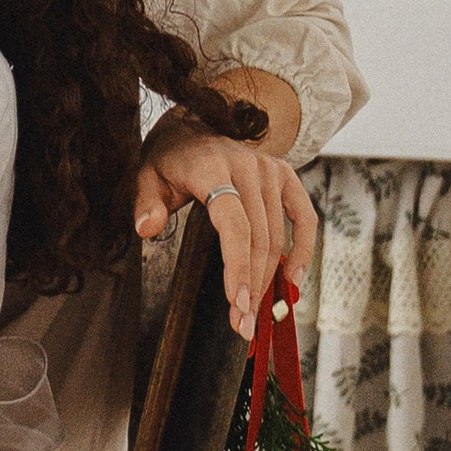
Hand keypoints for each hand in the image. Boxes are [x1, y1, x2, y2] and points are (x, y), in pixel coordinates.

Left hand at [135, 115, 317, 338]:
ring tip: (255, 314)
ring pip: (278, 235)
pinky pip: (305, 217)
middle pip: (258, 237)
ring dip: (269, 279)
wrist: (193, 126)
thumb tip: (147, 229)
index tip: (237, 303)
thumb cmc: (168, 161)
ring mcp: (270, 170)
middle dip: (252, 285)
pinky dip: (303, 250)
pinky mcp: (286, 175)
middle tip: (242, 324)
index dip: (237, 265)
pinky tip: (292, 281)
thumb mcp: (147, 177)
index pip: (233, 223)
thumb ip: (146, 203)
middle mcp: (247, 166)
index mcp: (211, 166)